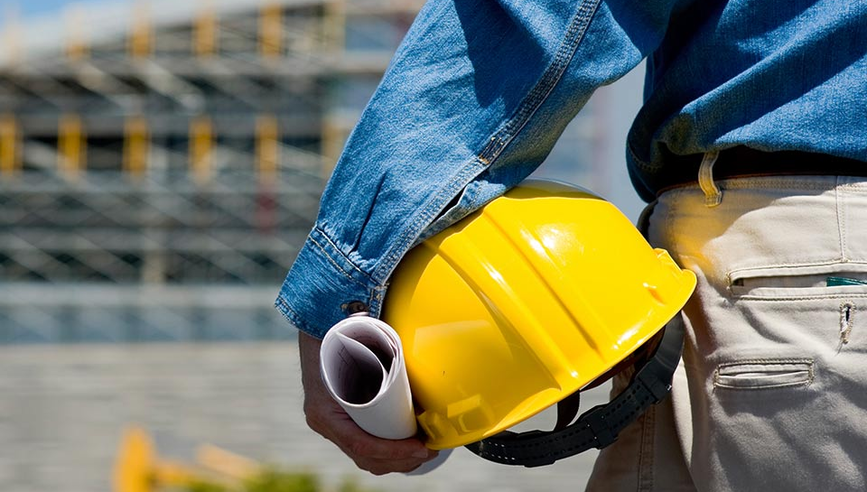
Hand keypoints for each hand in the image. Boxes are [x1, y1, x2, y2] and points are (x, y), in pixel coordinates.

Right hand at [298, 331, 438, 474]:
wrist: (317, 331)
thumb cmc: (340, 337)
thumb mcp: (358, 346)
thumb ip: (381, 352)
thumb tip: (414, 363)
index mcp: (325, 411)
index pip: (362, 444)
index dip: (393, 451)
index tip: (421, 447)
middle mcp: (324, 423)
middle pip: (365, 457)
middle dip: (401, 460)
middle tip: (429, 450)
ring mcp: (330, 425)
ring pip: (364, 457)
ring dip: (396, 460)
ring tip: (423, 450)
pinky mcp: (339, 423)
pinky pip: (362, 446)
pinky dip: (385, 452)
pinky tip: (407, 449)